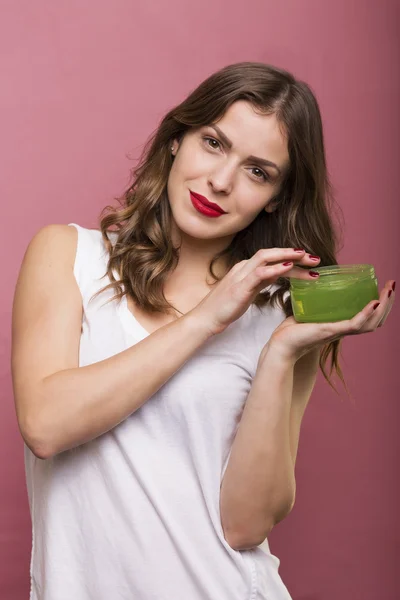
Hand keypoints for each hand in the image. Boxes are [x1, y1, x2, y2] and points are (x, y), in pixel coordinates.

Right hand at [191, 248, 320, 334]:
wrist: (205, 319)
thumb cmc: (225, 307)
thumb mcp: (247, 292)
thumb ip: (261, 282)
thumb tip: (277, 275)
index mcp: (246, 268)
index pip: (272, 258)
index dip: (291, 257)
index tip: (309, 261)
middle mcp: (244, 267)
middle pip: (272, 253)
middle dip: (294, 253)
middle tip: (315, 258)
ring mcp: (241, 275)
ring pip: (267, 258)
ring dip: (288, 257)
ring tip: (307, 259)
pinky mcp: (239, 287)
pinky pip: (259, 273)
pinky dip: (275, 268)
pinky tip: (289, 267)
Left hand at [266, 280, 395, 362]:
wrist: (279, 346)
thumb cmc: (290, 332)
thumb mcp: (307, 311)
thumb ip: (313, 300)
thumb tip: (312, 281)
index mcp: (340, 326)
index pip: (368, 318)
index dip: (380, 305)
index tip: (385, 288)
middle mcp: (343, 330)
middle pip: (375, 320)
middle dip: (388, 303)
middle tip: (392, 285)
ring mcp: (338, 331)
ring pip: (370, 323)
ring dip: (383, 306)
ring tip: (388, 291)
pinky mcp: (330, 331)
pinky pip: (354, 324)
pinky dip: (366, 314)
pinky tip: (373, 303)